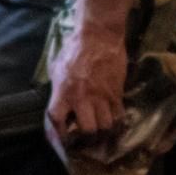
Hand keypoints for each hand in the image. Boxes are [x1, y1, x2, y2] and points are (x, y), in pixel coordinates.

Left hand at [43, 31, 126, 150]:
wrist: (99, 35)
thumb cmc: (74, 49)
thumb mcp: (57, 68)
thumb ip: (58, 89)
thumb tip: (59, 106)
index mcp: (64, 91)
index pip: (57, 120)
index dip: (58, 134)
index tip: (62, 138)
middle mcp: (82, 97)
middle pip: (87, 130)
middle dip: (86, 139)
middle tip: (86, 138)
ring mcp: (102, 96)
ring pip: (105, 126)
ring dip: (102, 132)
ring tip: (100, 133)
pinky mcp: (117, 93)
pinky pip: (118, 116)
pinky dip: (116, 122)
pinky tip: (113, 122)